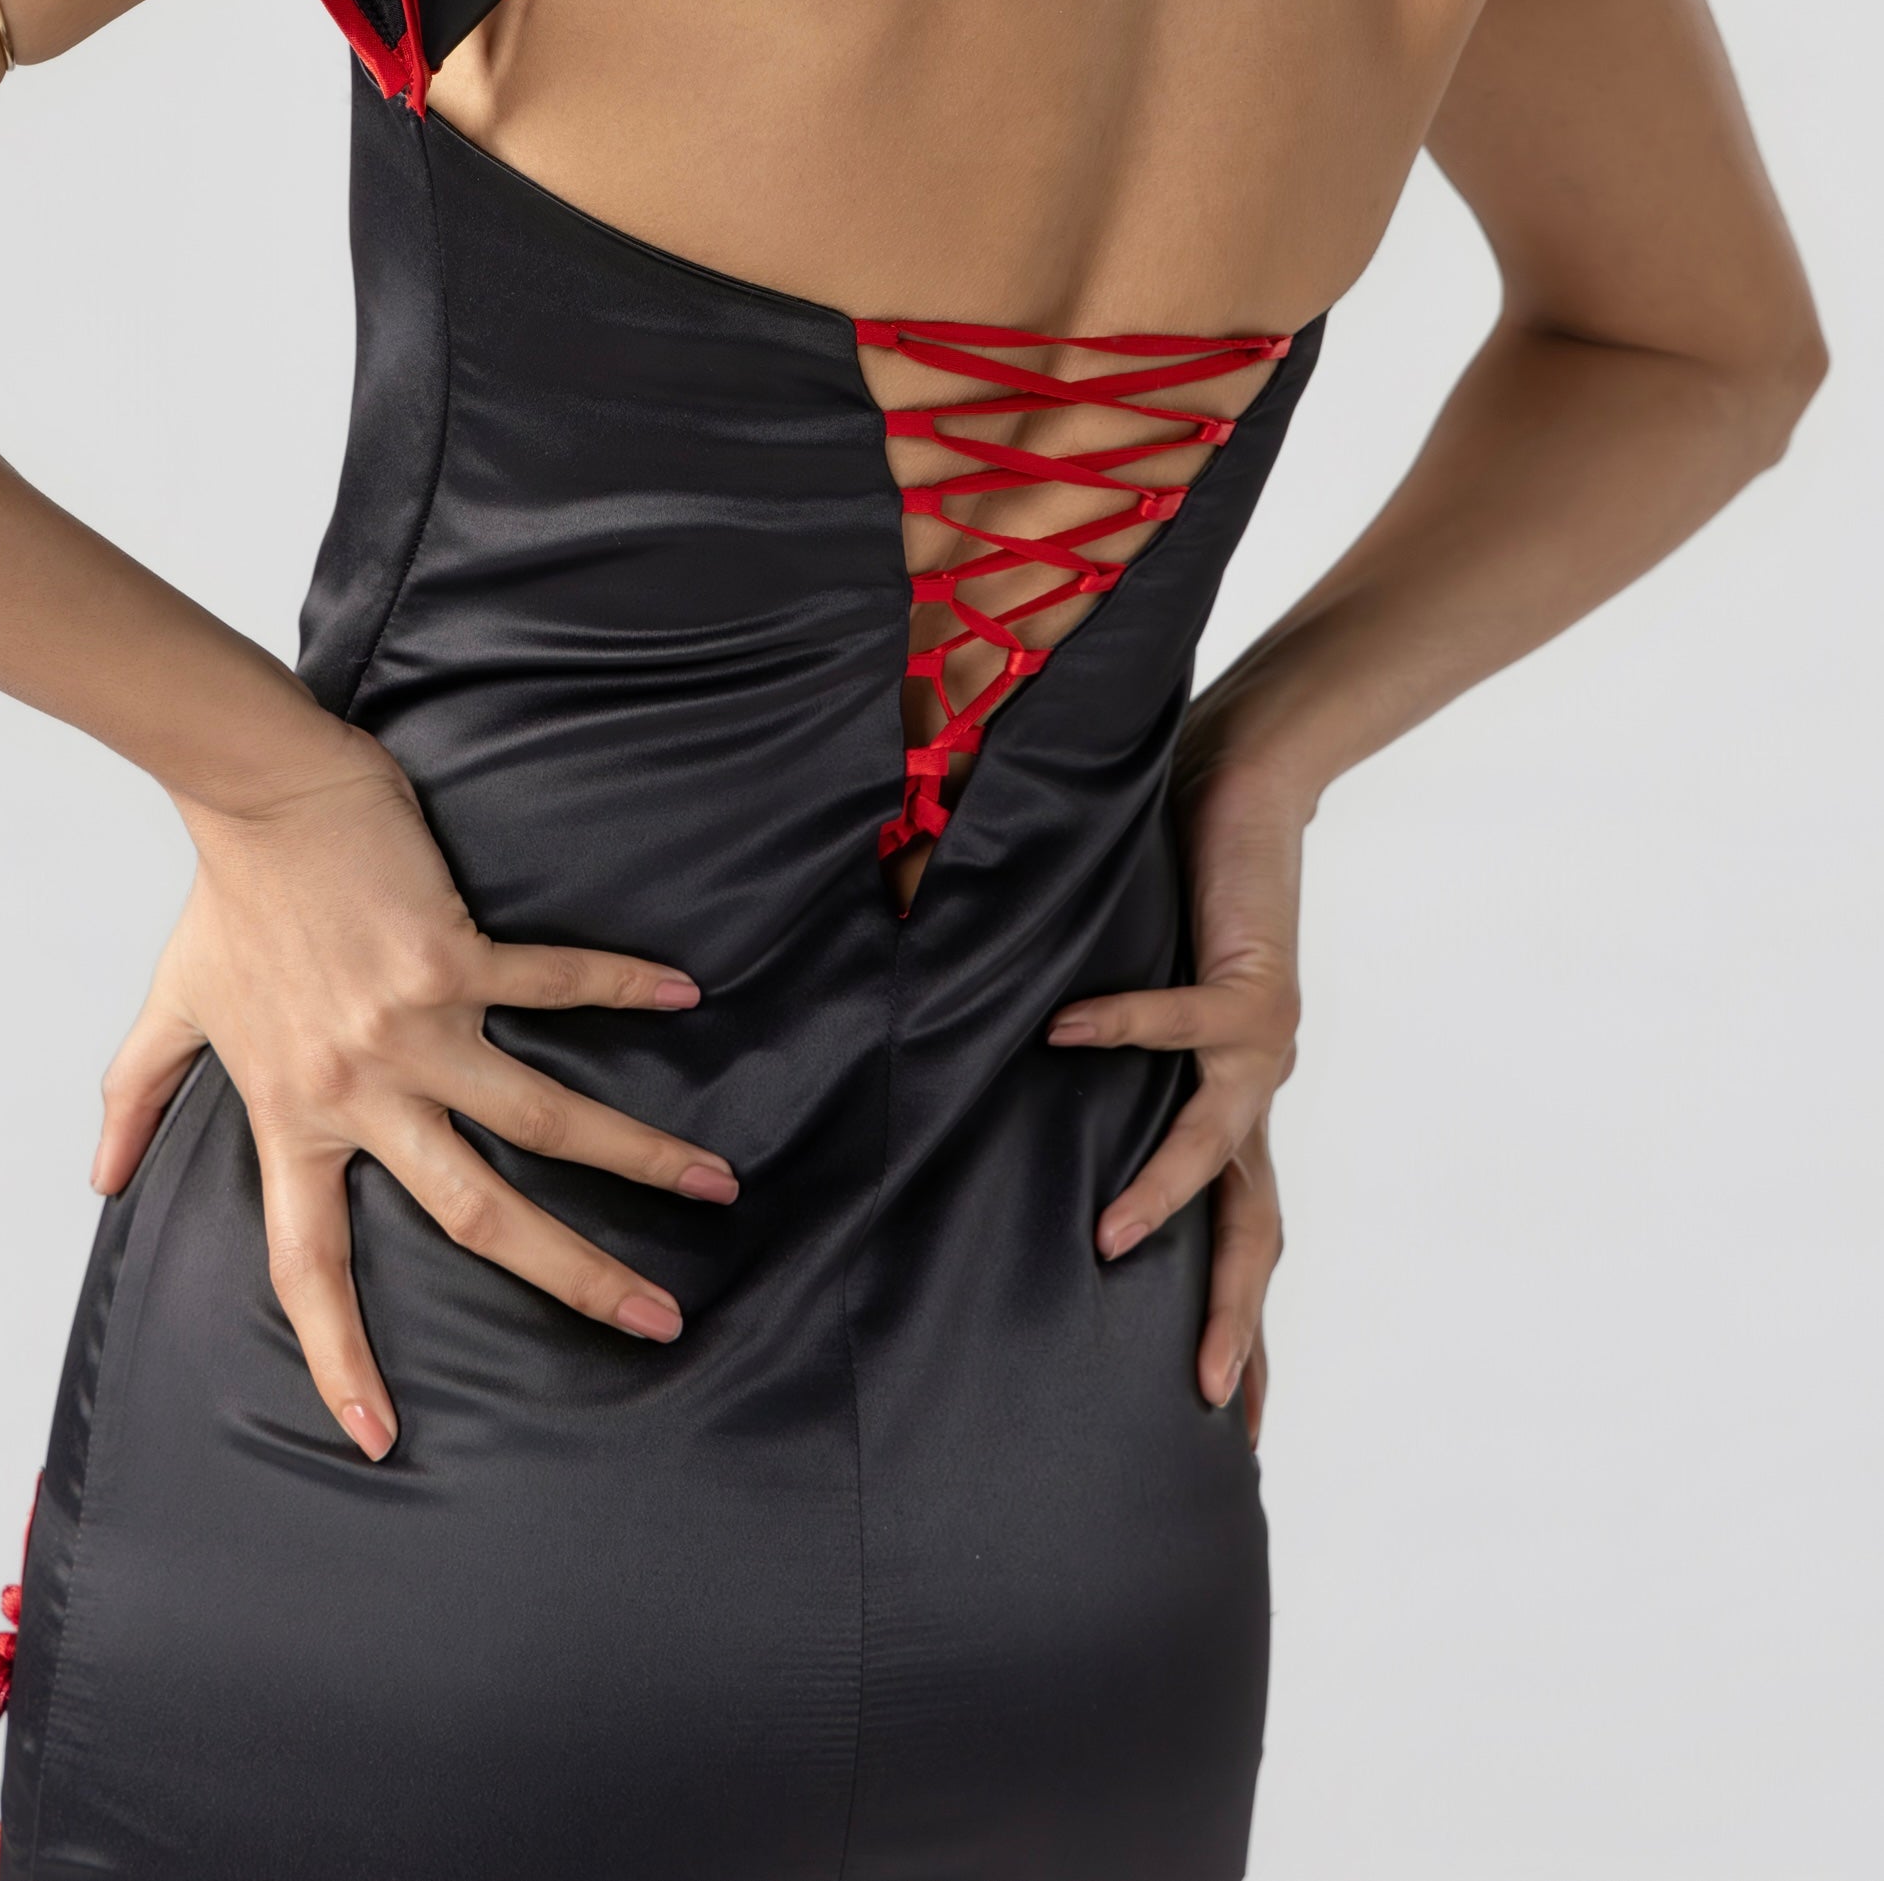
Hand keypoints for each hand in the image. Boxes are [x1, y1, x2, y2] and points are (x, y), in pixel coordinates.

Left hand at [92, 731, 737, 1461]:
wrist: (261, 793)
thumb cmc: (226, 899)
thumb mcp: (170, 1009)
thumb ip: (135, 1097)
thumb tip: (100, 1178)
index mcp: (295, 1116)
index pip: (309, 1263)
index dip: (337, 1353)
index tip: (378, 1436)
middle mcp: (362, 1089)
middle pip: (477, 1211)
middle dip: (575, 1276)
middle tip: (657, 1322)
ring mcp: (416, 1024)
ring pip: (541, 1117)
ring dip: (636, 1155)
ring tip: (716, 1185)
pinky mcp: (455, 953)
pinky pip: (554, 984)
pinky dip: (621, 988)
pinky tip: (686, 997)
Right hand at [1046, 761, 1303, 1440]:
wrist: (1248, 782)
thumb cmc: (1176, 878)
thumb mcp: (1113, 989)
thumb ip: (1057, 1049)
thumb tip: (951, 1082)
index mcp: (1229, 1106)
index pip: (1237, 1237)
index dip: (1238, 1328)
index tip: (1229, 1429)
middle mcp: (1253, 1091)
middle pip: (1254, 1231)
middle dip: (1233, 1320)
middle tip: (1208, 1406)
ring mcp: (1259, 1043)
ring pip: (1222, 1148)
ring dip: (1167, 1200)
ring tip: (1107, 1241)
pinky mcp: (1248, 977)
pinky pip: (1182, 1019)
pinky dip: (1124, 1029)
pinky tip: (1063, 1031)